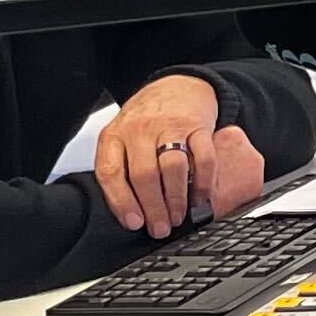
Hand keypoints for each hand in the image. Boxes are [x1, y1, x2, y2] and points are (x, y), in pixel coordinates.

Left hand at [95, 76, 261, 237]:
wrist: (178, 86)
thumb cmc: (147, 119)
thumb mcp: (121, 137)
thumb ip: (119, 167)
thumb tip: (127, 211)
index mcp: (115, 135)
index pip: (111, 172)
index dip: (121, 202)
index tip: (134, 222)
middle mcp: (140, 129)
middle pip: (144, 175)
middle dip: (154, 208)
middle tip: (160, 228)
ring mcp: (170, 126)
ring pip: (173, 168)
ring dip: (177, 199)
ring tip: (178, 216)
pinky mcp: (198, 127)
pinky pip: (203, 158)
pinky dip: (203, 182)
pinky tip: (201, 197)